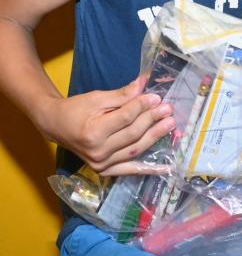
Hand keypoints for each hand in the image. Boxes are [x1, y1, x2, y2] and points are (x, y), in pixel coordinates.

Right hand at [39, 76, 175, 175]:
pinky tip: (167, 167)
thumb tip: (144, 84)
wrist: (56, 126)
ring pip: (135, 149)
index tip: (156, 97)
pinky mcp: (105, 170)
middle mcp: (98, 151)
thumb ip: (122, 95)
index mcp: (93, 132)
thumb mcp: (96, 98)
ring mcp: (101, 163)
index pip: (125, 118)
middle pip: (133, 134)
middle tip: (168, 109)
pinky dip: (149, 168)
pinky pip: (130, 169)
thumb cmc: (76, 109)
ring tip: (170, 124)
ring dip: (155, 136)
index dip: (142, 106)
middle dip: (152, 120)